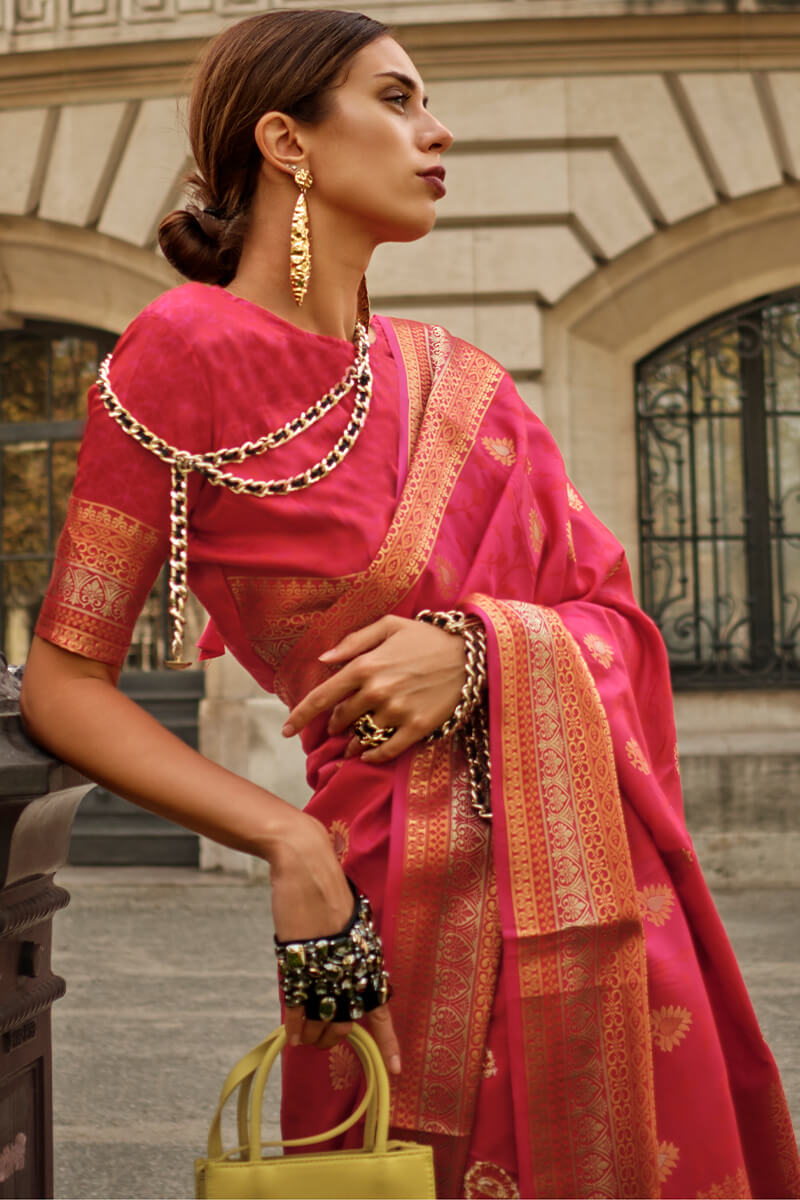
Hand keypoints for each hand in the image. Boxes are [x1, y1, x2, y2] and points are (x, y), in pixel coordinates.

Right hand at [270, 811, 400, 1073]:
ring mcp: (324, 967)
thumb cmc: (328, 890)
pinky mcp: (298, 963)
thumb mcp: (349, 926)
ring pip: (322, 1019)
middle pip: (346, 1021)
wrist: (307, 865)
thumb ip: (351, 954)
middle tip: (323, 1036)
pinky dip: (295, 1025)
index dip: (388, 1042)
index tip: (396, 1070)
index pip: (381, 1009)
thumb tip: (346, 979)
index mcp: (368, 957)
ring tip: (305, 1036)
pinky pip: (298, 1008)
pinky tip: (292, 1036)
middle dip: (335, 1036)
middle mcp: (350, 967)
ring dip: (313, 1033)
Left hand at [282, 615, 466, 762]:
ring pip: (362, 737)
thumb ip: (354, 641)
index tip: (286, 731)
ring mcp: (398, 712)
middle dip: (335, 724)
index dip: (300, 716)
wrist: (471, 654)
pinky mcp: (417, 728)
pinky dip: (374, 756)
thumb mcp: (389, 626)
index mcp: (365, 666)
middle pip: (341, 719)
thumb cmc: (427, 637)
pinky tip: (368, 755)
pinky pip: (387, 751)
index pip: (322, 697)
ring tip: (352, 744)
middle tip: (339, 723)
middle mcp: (377, 691)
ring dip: (353, 742)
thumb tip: (323, 658)